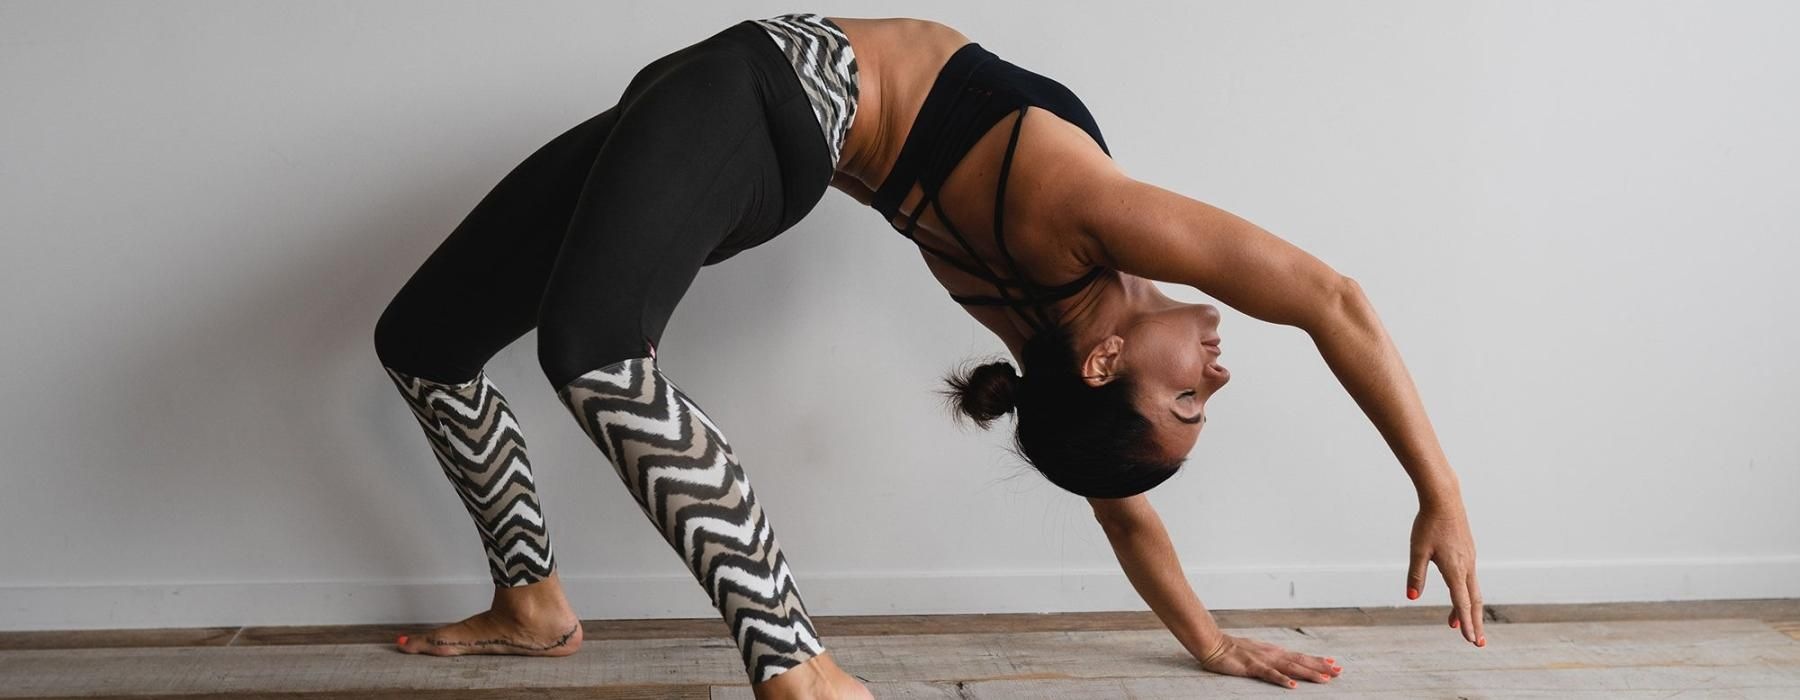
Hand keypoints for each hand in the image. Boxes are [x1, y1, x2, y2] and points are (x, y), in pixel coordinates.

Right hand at [1194, 633, 1342, 688]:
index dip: (1317, 660)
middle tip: (1339, 671)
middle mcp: (1272, 654)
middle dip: (1320, 666)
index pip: (1300, 656)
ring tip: (1325, 679)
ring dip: (1308, 673)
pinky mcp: (1252, 667)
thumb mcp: (1255, 651)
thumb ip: (1270, 656)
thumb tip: (1283, 660)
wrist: (1212, 643)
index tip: (1333, 663)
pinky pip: (1269, 675)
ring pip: (1290, 668)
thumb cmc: (1232, 648)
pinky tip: (1292, 686)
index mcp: (1274, 651)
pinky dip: (1282, 680)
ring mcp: (1263, 660)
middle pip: (1301, 661)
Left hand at [1407, 501, 1485, 646]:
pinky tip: (1458, 595)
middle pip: (1474, 601)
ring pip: (1472, 590)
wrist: (1444, 499)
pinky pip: (1470, 578)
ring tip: (1457, 625)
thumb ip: (1416, 575)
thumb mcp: (1417, 550)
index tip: (1470, 640)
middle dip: (1475, 623)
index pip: (1462, 602)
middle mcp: (1467, 566)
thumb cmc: (1428, 523)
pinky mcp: (1468, 551)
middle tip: (1477, 643)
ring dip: (1468, 609)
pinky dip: (1466, 593)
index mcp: (1455, 569)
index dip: (1466, 623)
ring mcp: (1470, 559)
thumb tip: (1411, 597)